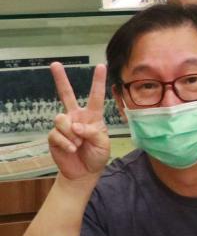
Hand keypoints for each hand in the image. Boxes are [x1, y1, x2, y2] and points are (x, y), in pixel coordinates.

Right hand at [47, 62, 109, 182]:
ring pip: (61, 118)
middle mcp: (77, 117)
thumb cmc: (97, 155)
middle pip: (66, 95)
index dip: (98, 81)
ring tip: (78, 144)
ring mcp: (64, 126)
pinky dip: (66, 143)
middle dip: (60, 79)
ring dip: (71, 133)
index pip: (95, 96)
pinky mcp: (54, 136)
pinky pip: (56, 134)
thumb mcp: (102, 144)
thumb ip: (92, 132)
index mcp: (93, 116)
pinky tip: (71, 149)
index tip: (101, 65)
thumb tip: (75, 126)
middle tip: (55, 64)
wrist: (84, 172)